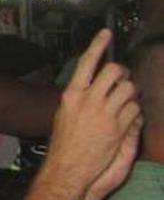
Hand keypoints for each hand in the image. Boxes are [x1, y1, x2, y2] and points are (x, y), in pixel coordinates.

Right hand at [45, 29, 140, 191]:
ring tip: (125, 100)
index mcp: (72, 94)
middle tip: (122, 80)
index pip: (87, 63)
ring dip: (131, 92)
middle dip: (122, 73)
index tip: (106, 33)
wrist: (69, 166)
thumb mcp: (64, 113)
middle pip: (114, 71)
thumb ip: (80, 96)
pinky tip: (127, 119)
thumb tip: (94, 84)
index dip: (98, 45)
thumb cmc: (65, 141)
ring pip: (129, 88)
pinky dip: (135, 111)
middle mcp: (89, 100)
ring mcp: (105, 113)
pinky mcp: (118, 127)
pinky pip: (135, 109)